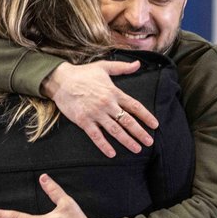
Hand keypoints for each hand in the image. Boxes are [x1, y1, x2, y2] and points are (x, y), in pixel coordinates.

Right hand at [41, 61, 158, 156]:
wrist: (61, 80)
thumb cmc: (83, 73)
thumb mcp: (104, 66)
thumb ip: (122, 67)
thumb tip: (138, 64)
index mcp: (114, 92)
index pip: (134, 106)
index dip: (146, 116)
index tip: (155, 125)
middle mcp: (107, 104)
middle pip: (127, 121)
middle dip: (140, 132)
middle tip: (149, 142)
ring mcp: (95, 114)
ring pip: (115, 130)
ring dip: (127, 141)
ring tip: (137, 149)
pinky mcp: (83, 121)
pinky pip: (96, 136)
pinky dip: (104, 145)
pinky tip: (112, 154)